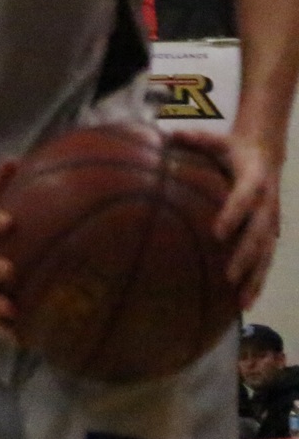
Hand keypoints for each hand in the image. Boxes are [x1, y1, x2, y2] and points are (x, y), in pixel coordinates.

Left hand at [173, 130, 278, 307]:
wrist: (267, 153)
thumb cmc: (233, 149)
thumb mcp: (217, 140)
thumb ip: (195, 139)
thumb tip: (167, 134)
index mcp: (254, 180)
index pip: (245, 198)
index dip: (233, 214)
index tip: (217, 232)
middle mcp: (267, 204)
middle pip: (258, 234)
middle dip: (244, 257)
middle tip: (227, 276)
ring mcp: (271, 222)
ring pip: (266, 255)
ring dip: (254, 278)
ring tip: (240, 301)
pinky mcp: (270, 235)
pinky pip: (265, 262)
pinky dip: (256, 282)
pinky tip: (243, 304)